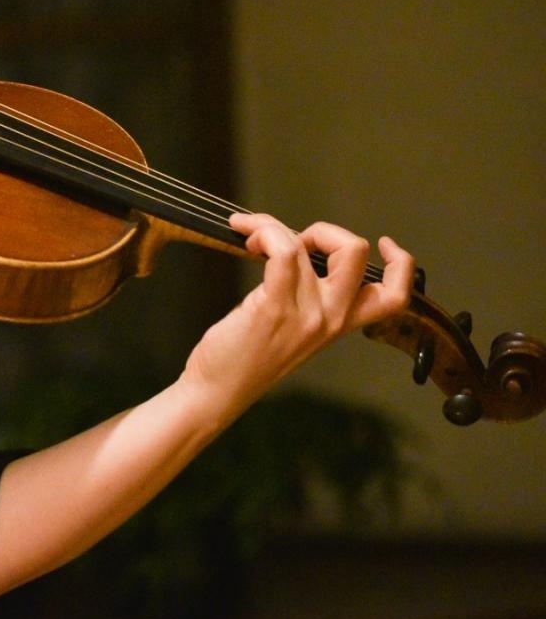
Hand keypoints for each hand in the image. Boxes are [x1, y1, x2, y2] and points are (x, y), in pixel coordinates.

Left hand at [182, 213, 414, 417]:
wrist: (218, 391)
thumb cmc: (245, 358)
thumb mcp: (292, 329)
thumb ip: (307, 298)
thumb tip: (295, 251)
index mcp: (340, 324)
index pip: (395, 295)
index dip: (400, 263)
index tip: (382, 243)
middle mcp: (331, 318)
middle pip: (358, 253)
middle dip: (325, 231)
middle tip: (292, 242)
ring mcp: (306, 313)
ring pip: (307, 244)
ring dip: (272, 227)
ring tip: (251, 238)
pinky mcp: (275, 307)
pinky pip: (282, 251)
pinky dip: (263, 231)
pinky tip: (245, 237)